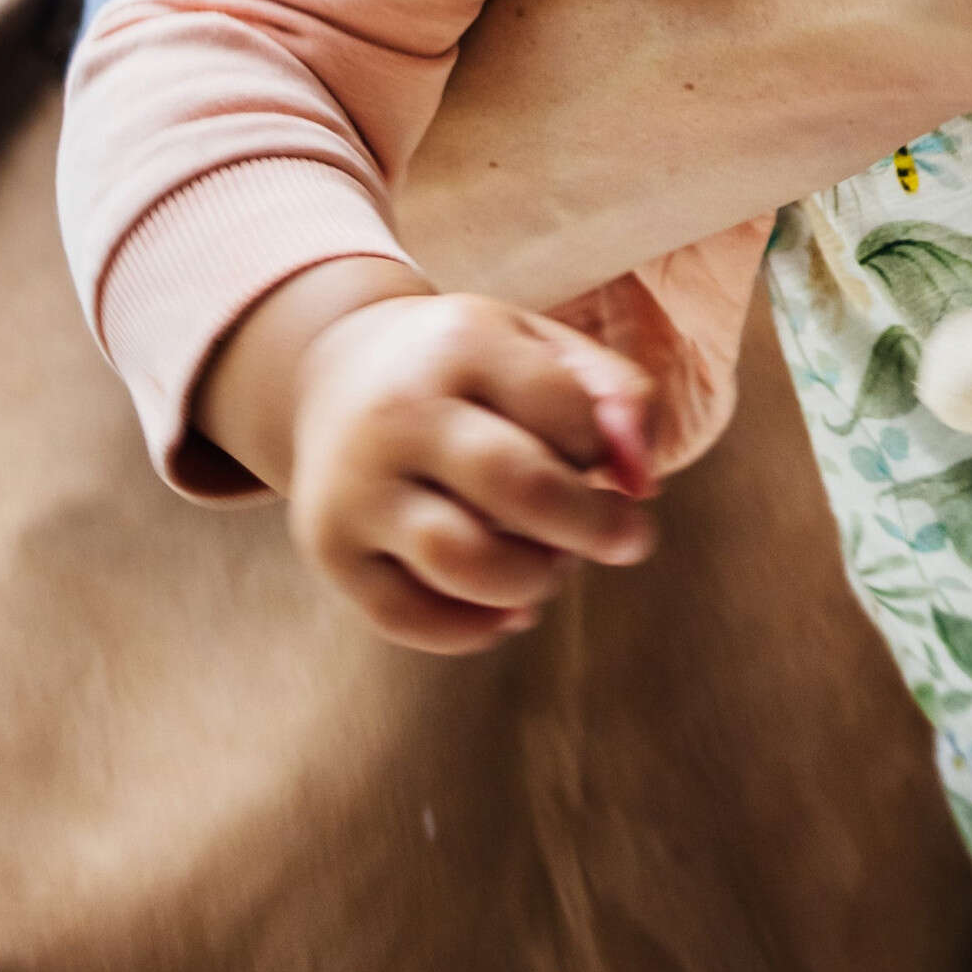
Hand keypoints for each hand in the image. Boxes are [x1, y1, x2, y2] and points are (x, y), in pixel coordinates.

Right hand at [285, 289, 659, 652]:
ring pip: (462, 563)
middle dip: (594, 527)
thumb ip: (619, 395)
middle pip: (518, 488)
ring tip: (550, 564)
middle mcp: (397, 412)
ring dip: (534, 580)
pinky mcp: (329, 549)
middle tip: (628, 539)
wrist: (337, 373)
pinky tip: (507, 607)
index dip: (601, 446)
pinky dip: (474, 629)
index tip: (597, 453)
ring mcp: (355, 486)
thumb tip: (643, 484)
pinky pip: (407, 618)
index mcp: (459, 342)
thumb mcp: (542, 346)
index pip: (565, 412)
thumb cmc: (468, 367)